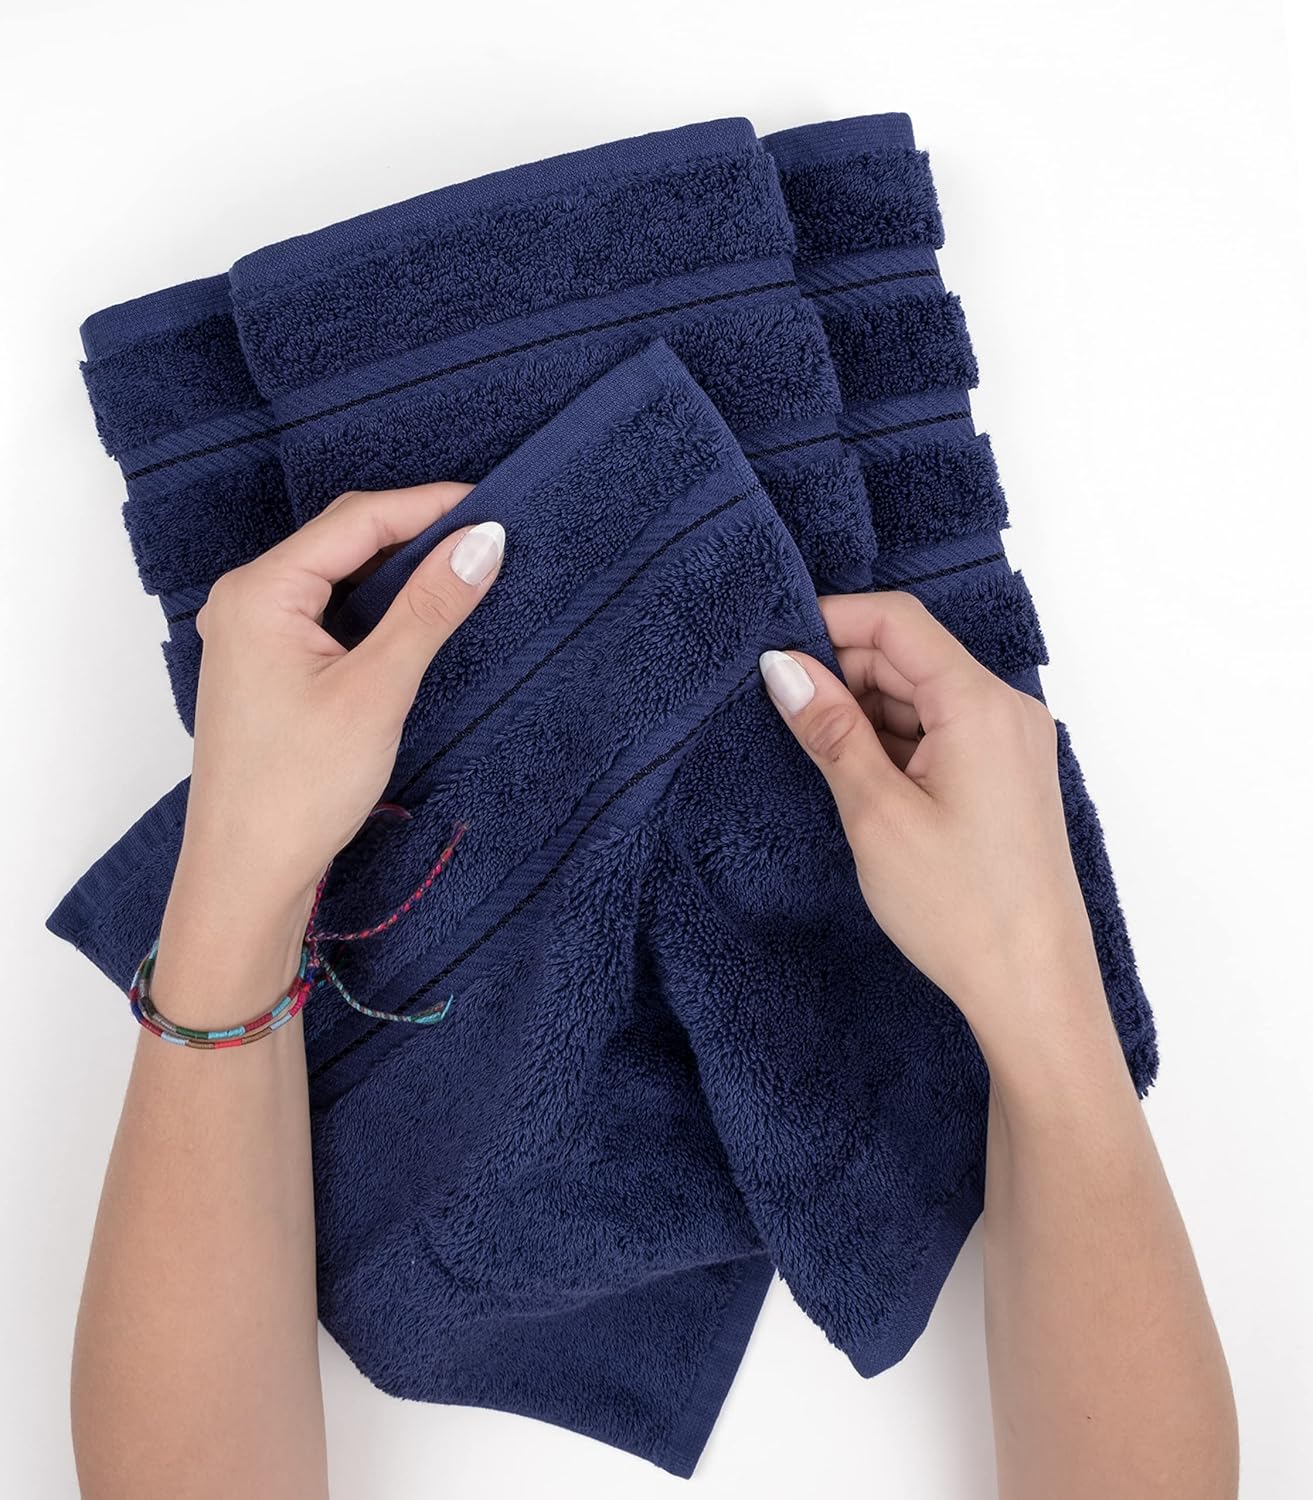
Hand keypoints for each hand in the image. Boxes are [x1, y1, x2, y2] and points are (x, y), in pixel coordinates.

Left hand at [153, 482, 503, 1018]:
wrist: (247, 874)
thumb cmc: (297, 789)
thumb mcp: (376, 691)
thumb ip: (429, 609)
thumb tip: (483, 541)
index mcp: (259, 591)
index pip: (356, 520)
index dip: (429, 505)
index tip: (495, 505)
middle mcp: (247, 599)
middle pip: (344, 540)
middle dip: (417, 532)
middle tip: (489, 536)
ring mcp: (253, 633)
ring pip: (339, 576)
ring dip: (399, 571)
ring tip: (465, 568)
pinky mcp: (268, 665)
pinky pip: (329, 611)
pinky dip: (377, 607)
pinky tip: (419, 614)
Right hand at [760, 591, 1109, 1065]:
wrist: (1033, 988)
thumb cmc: (964, 910)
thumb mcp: (877, 814)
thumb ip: (830, 730)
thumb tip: (784, 668)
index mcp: (981, 705)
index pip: (898, 622)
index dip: (832, 622)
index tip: (776, 651)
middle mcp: (1007, 711)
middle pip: (910, 656)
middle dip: (844, 673)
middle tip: (787, 717)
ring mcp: (1012, 743)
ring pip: (922, 695)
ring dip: (867, 713)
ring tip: (823, 763)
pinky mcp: (1007, 775)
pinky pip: (942, 730)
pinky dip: (896, 742)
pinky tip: (862, 783)